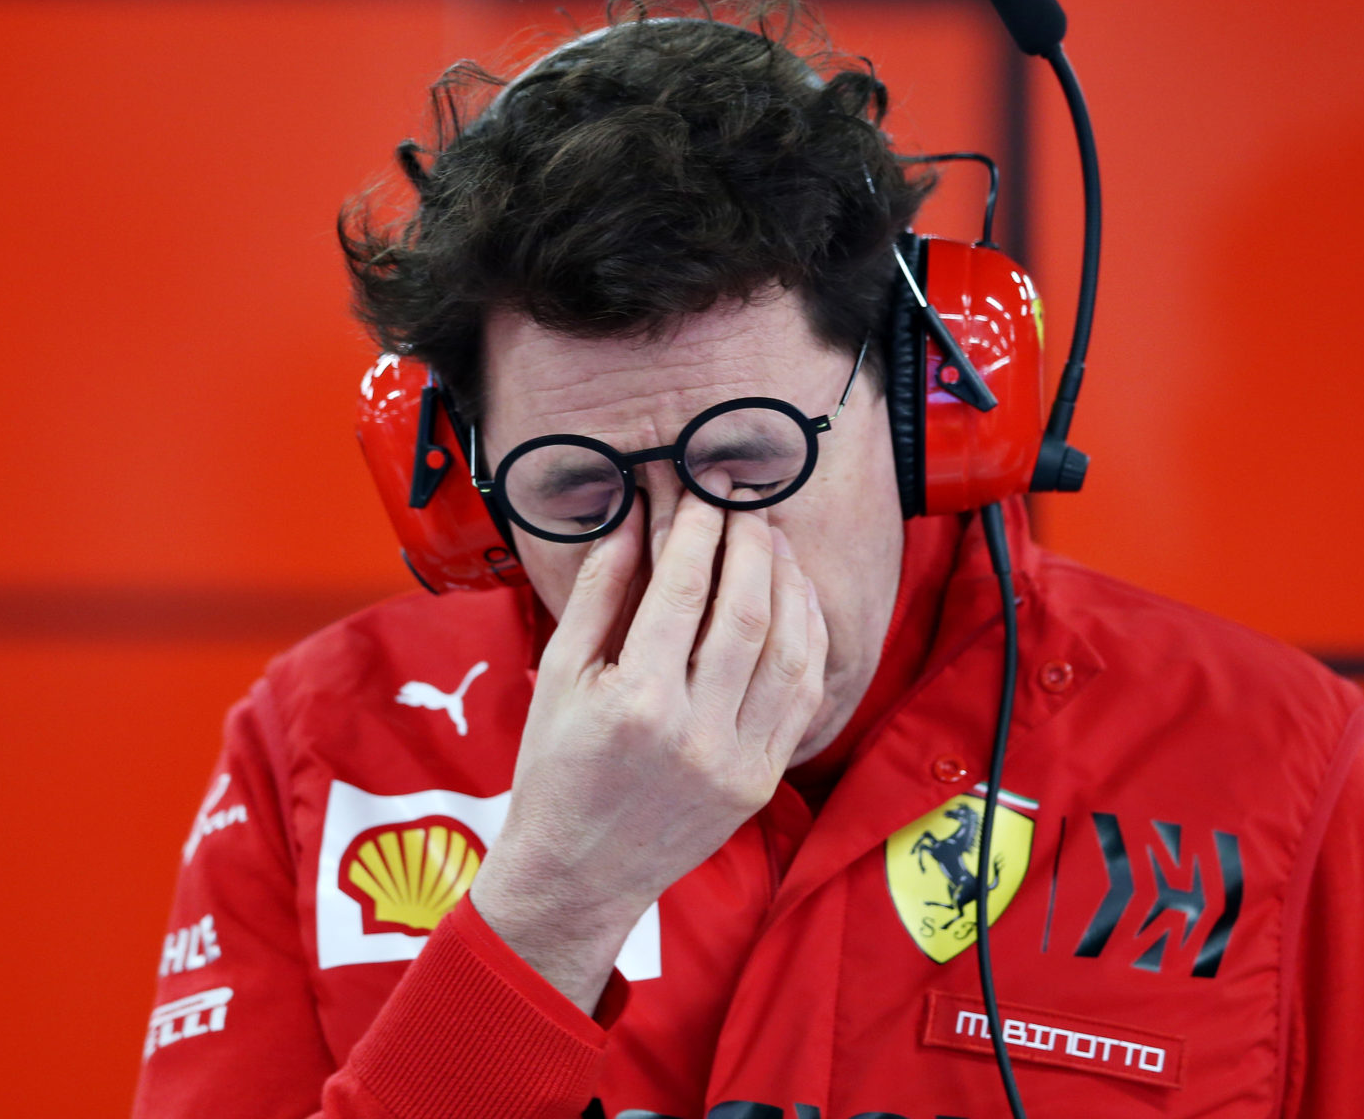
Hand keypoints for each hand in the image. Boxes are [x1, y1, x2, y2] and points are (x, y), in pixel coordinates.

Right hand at [469, 480, 827, 1011]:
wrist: (577, 875)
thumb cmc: (555, 769)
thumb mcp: (559, 675)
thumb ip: (599, 591)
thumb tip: (633, 515)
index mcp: (637, 701)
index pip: (683, 587)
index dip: (698, 526)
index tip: (703, 487)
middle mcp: (696, 732)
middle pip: (745, 610)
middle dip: (749, 542)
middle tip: (744, 501)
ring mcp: (738, 761)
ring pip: (788, 649)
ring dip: (788, 583)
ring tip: (774, 541)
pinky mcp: (762, 781)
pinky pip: (804, 695)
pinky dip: (808, 638)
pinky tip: (796, 600)